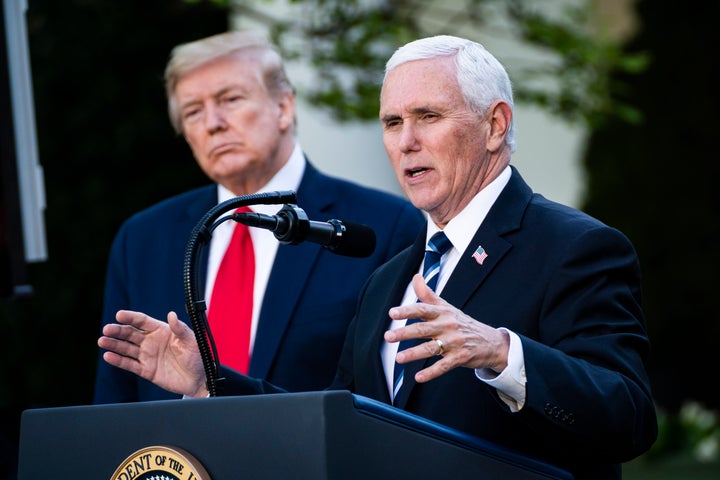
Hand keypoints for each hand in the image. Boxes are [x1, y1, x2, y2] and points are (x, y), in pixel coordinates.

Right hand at [98, 310, 207, 397]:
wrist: (199, 379)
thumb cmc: (197, 357)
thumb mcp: (192, 341)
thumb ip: (180, 329)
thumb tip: (172, 315)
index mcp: (162, 331)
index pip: (142, 321)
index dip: (130, 317)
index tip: (119, 314)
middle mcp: (152, 341)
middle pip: (131, 334)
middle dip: (118, 330)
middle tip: (107, 329)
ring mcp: (147, 356)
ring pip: (127, 348)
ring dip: (114, 344)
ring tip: (102, 341)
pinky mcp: (146, 370)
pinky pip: (130, 365)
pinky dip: (118, 361)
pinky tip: (108, 356)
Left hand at [384, 274, 509, 382]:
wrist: (491, 342)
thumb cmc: (463, 323)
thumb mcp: (447, 307)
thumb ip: (428, 294)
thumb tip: (415, 277)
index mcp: (443, 313)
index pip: (423, 309)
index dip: (407, 311)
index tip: (392, 313)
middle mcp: (448, 326)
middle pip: (424, 329)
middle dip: (405, 333)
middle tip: (388, 337)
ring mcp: (455, 343)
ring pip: (431, 348)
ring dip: (414, 354)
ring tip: (398, 358)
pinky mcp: (460, 358)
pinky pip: (444, 366)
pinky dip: (431, 372)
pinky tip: (418, 377)